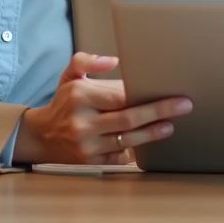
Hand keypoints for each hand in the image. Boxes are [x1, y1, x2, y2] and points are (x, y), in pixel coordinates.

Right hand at [12, 52, 191, 164]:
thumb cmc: (63, 102)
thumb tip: (113, 61)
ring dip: (153, 133)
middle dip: (159, 112)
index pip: (120, 96)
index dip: (144, 95)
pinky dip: (136, 150)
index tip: (168, 91)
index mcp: (80, 96)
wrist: (40, 137)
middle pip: (129, 119)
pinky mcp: (91, 162)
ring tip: (170, 125)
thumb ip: (86, 61)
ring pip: (128, 139)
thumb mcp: (70, 76)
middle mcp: (83, 123)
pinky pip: (120, 156)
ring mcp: (87, 145)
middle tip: (183, 106)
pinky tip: (150, 143)